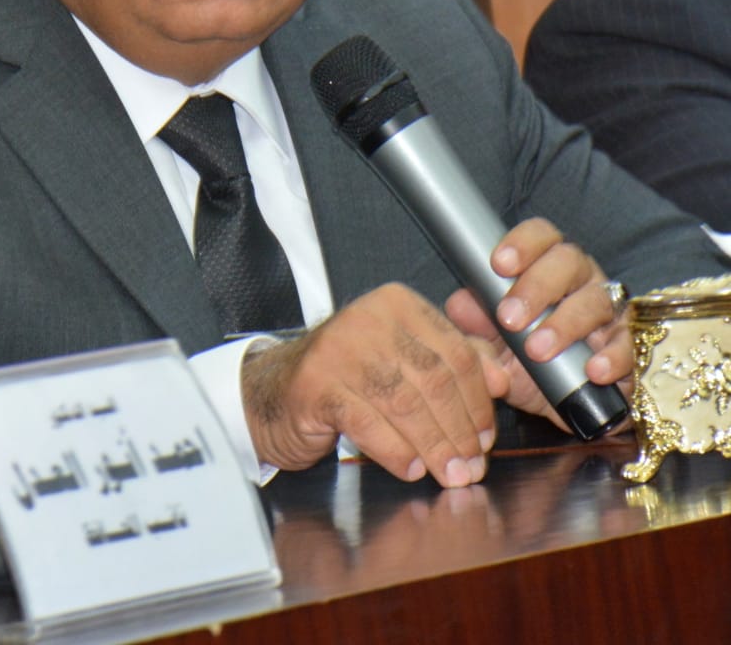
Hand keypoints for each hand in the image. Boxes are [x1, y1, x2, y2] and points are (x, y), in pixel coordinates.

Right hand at [242, 282, 501, 488]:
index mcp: (397, 304)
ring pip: (404, 402)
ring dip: (434, 446)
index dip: (478, 401)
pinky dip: (395, 451)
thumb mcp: (403, 359)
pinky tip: (409, 469)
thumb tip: (501, 379)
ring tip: (448, 474)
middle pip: (434, 379)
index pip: (455, 352)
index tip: (486, 437)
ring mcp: (338, 348)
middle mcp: (368, 317)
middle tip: (471, 465)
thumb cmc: (348, 376)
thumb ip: (453, 360)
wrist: (277, 390)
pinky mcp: (315, 383)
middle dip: (459, 430)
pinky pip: (367, 422)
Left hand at [443, 216, 631, 430]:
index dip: (522, 243)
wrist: (560, 405)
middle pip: (567, 261)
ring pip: (596, 301)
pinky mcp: (628, 346)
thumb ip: (475, 325)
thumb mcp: (492, 345)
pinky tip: (593, 370)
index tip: (499, 265)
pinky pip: (628, 344)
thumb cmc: (522, 360)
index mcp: (545, 265)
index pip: (540, 235)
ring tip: (538, 350)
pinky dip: (612, 357)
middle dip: (536, 287)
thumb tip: (459, 305)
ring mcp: (608, 311)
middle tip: (510, 318)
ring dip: (565, 324)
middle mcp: (580, 279)